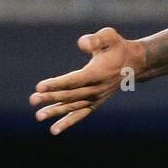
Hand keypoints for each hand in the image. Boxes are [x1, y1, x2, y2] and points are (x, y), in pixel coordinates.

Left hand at [29, 27, 143, 133]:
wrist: (134, 64)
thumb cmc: (117, 47)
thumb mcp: (110, 36)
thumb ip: (96, 39)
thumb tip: (82, 44)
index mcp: (99, 73)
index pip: (74, 80)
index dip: (57, 84)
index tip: (40, 86)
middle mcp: (97, 89)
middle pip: (70, 95)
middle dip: (50, 97)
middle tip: (33, 99)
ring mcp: (96, 98)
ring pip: (72, 106)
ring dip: (55, 111)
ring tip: (38, 116)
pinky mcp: (95, 103)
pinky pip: (80, 115)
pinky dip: (67, 122)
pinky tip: (54, 130)